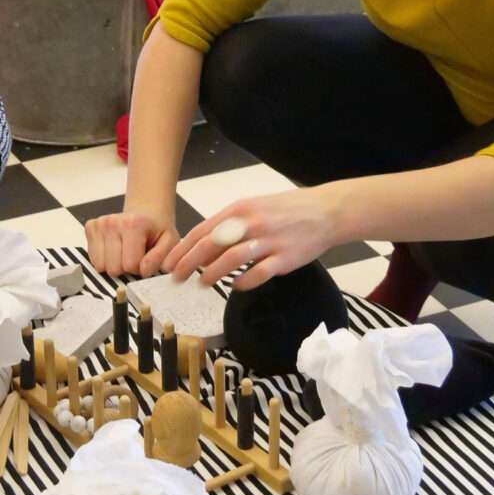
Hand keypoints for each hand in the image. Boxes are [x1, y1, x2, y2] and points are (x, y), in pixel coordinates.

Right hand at [85, 208, 178, 277]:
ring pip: (100, 266)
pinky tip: (114, 248)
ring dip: (113, 264)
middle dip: (125, 268)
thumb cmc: (156, 229)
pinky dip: (104, 259)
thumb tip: (144, 270)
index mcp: (133, 224)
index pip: (130, 265)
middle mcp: (113, 222)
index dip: (140, 268)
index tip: (145, 258)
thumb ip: (160, 257)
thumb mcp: (170, 242)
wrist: (146, 212)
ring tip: (124, 251)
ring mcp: (99, 224)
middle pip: (113, 268)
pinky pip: (93, 259)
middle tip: (134, 255)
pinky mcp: (90, 227)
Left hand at [163, 187, 342, 290]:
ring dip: (212, 273)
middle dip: (188, 263)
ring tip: (201, 283)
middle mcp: (252, 223)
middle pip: (212, 244)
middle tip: (175, 277)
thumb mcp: (253, 207)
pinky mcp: (285, 258)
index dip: (182, 248)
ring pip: (231, 259)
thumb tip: (201, 247)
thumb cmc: (285, 210)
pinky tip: (234, 286)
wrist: (325, 212)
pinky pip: (258, 274)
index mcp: (240, 209)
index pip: (203, 230)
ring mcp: (269, 241)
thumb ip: (229, 224)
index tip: (168, 262)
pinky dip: (243, 282)